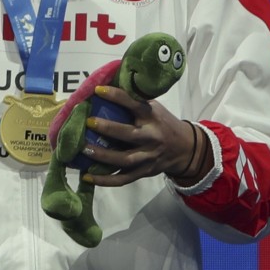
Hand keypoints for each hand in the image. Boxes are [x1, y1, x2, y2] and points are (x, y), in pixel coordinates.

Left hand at [80, 85, 201, 187]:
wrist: (185, 148)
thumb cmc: (162, 122)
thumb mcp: (154, 108)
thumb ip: (135, 102)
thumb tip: (106, 88)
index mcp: (152, 117)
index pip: (134, 104)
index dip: (116, 96)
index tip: (98, 91)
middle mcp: (151, 137)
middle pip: (129, 135)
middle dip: (108, 129)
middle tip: (89, 122)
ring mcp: (148, 157)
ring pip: (124, 160)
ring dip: (103, 156)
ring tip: (84, 150)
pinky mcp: (143, 172)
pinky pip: (123, 179)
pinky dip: (105, 180)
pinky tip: (88, 176)